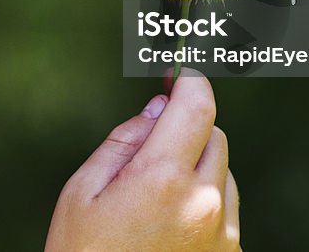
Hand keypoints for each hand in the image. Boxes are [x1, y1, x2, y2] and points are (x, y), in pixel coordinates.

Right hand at [45, 69, 239, 250]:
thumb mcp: (82, 192)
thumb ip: (124, 141)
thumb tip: (157, 108)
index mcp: (162, 178)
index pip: (197, 104)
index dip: (190, 79)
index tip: (178, 72)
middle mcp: (204, 203)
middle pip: (214, 135)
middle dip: (188, 128)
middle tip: (151, 144)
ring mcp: (223, 235)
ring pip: (224, 172)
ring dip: (198, 167)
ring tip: (153, 199)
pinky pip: (226, 209)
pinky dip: (205, 202)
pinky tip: (168, 226)